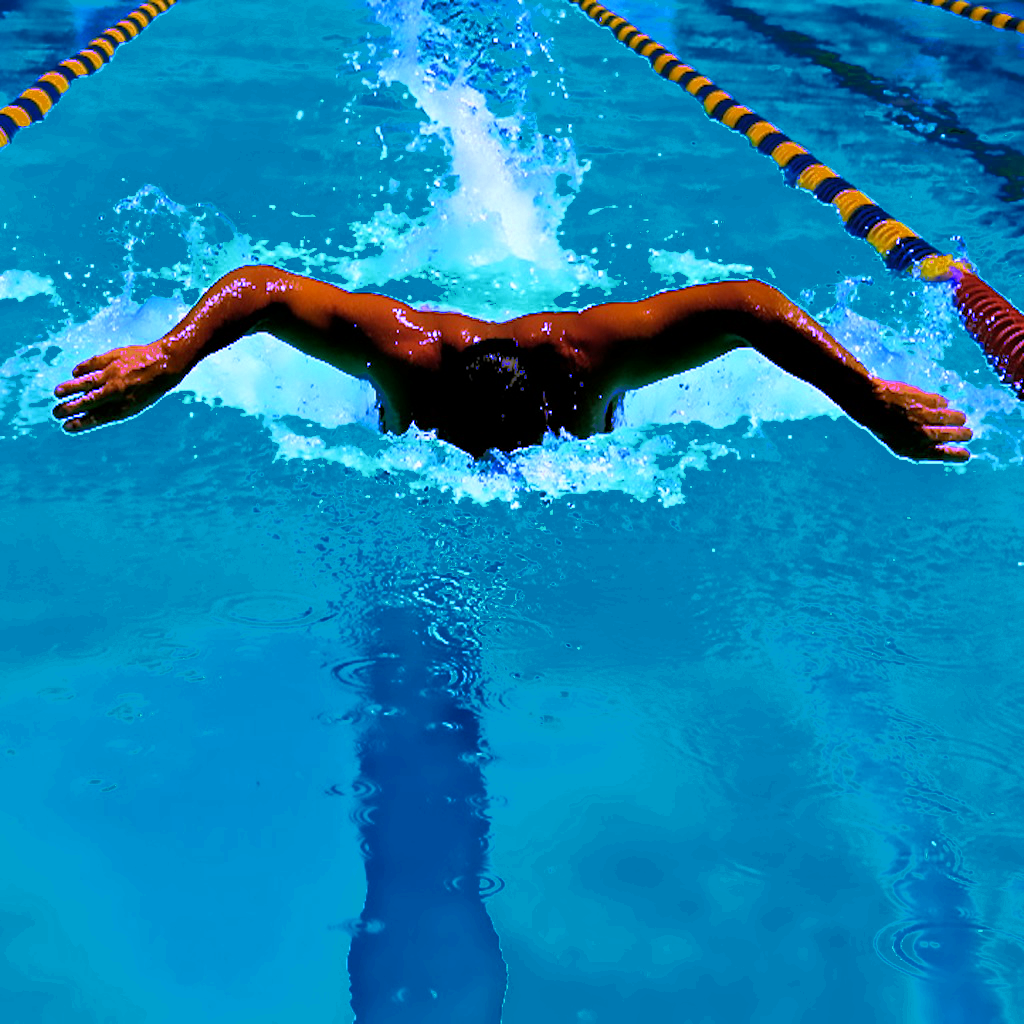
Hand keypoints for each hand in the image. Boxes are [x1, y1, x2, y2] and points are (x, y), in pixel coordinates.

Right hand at [52, 341, 185, 432]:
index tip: (67, 427)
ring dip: (70, 388)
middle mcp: (117, 390)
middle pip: (88, 402)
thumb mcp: (137, 403)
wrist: (167, 362)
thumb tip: (91, 412)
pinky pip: (92, 364)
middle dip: (70, 408)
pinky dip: (82, 369)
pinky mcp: (113, 358)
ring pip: (86, 383)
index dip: (82, 423)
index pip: (98, 417)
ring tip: (57, 393)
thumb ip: (115, 407)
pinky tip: (74, 373)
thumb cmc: (152, 387)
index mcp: (125, 405)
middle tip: (56, 413)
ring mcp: (114, 373)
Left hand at [858, 378, 971, 462]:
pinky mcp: (926, 400)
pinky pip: (943, 403)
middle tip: (967, 433)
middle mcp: (921, 434)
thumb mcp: (897, 442)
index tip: (966, 454)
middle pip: (952, 435)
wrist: (869, 402)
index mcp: (913, 448)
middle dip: (963, 434)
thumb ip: (918, 445)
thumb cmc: (882, 424)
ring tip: (960, 418)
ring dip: (958, 419)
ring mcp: (924, 417)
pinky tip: (941, 404)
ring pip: (953, 418)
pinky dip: (943, 404)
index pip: (942, 455)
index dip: (957, 455)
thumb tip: (941, 446)